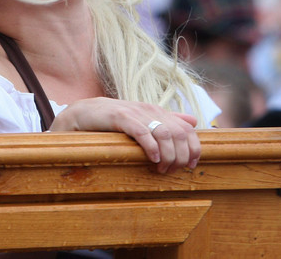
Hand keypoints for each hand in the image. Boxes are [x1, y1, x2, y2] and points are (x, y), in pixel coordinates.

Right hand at [51, 97, 200, 173]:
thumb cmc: (117, 121)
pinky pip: (142, 132)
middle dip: (181, 156)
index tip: (191, 165)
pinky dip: (151, 147)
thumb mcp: (145, 120)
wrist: (86, 112)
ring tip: (162, 168)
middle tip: (173, 171)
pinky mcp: (122, 117)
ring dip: (168, 155)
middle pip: (179, 134)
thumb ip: (169, 120)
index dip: (194, 148)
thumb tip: (193, 121)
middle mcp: (151, 110)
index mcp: (159, 112)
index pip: (187, 129)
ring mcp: (137, 113)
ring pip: (164, 134)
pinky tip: (152, 160)